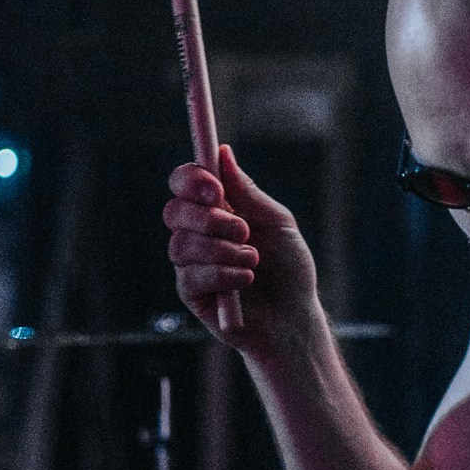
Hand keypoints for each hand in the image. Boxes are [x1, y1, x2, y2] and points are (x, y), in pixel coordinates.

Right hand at [163, 144, 318, 352]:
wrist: (295, 317)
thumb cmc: (289, 268)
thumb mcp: (277, 223)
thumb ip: (248, 192)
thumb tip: (223, 152)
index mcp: (215, 210)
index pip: (185, 184)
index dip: (192, 180)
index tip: (216, 188)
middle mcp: (197, 233)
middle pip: (174, 211)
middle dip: (207, 219)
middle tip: (242, 229)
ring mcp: (191, 264)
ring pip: (181, 245)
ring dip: (222, 251)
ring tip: (253, 260)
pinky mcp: (192, 294)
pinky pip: (190, 276)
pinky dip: (223, 275)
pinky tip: (246, 281)